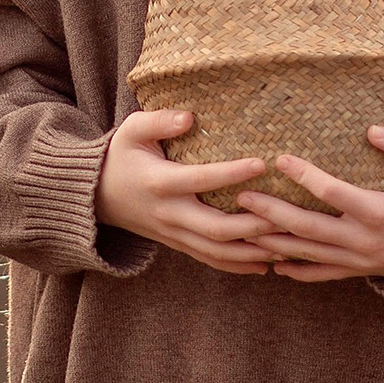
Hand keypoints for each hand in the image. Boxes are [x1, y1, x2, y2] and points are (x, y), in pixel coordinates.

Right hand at [96, 109, 280, 275]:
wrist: (97, 196)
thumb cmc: (121, 156)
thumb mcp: (132, 130)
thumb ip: (158, 120)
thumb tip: (189, 117)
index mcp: (159, 182)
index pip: (200, 180)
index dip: (231, 174)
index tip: (263, 164)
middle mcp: (169, 214)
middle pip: (215, 228)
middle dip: (253, 226)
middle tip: (286, 216)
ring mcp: (174, 234)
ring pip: (217, 252)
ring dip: (252, 252)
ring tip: (285, 245)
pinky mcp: (178, 245)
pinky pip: (210, 260)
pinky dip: (239, 265)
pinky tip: (266, 264)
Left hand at [232, 125, 383, 283]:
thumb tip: (371, 129)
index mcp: (379, 214)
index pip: (333, 194)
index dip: (304, 176)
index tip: (279, 159)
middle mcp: (364, 241)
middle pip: (308, 229)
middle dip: (272, 214)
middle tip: (242, 198)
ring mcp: (359, 260)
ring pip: (309, 254)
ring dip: (274, 242)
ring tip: (243, 227)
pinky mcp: (358, 271)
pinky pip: (321, 275)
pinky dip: (295, 271)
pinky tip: (271, 264)